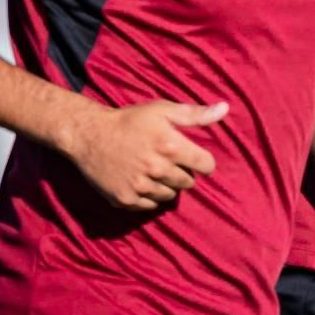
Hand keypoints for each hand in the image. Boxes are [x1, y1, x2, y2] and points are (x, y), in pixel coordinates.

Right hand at [62, 100, 226, 210]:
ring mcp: (140, 186)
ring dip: (167, 184)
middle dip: (183, 172)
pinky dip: (150, 195)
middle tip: (167, 160)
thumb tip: (225, 109)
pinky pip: (150, 205)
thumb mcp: (162, 110)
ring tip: (153, 169)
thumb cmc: (130, 120)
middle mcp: (157, 169)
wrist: (89, 136)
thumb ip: (195, 114)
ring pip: (170, 195)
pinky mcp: (126, 199)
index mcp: (170, 146)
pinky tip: (140, 180)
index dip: (203, 161)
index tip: (195, 158)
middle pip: (189, 182)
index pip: (206, 165)